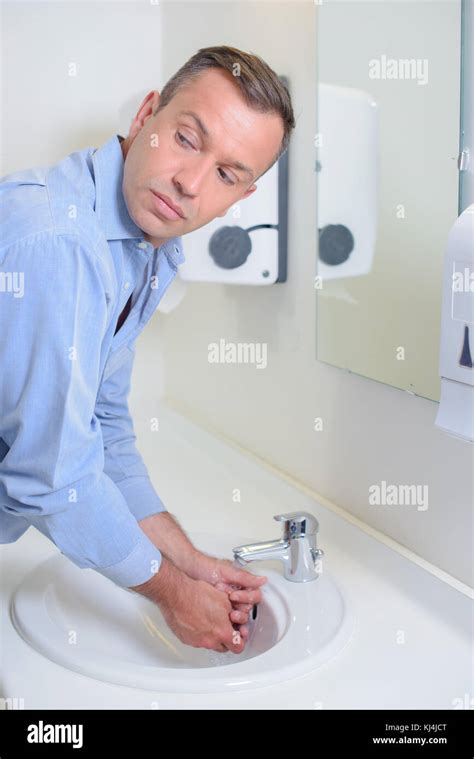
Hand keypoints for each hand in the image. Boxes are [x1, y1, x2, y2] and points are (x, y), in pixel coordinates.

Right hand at [129, 557, 245, 653]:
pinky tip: (198, 621)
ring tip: (209, 620)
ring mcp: (196, 642)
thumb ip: (232, 612)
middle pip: (224, 647)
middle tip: (226, 627)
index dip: (241, 640)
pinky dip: (200, 634)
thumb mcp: (224, 599)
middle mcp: (209, 641)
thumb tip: (233, 615)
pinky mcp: (185, 639)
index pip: (238, 647)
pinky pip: (197, 640)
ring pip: (210, 644)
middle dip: (227, 639)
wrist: (176, 594)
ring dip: (213, 636)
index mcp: (222, 632)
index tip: (240, 634)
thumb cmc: (197, 594)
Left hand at [187, 552, 267, 634]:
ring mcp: (227, 604)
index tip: (234, 596)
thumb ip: (245, 577)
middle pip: (248, 609)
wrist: (187, 570)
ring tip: (228, 615)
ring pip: (239, 617)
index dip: (246, 598)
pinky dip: (227, 624)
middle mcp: (236, 595)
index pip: (254, 597)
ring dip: (235, 618)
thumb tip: (263, 580)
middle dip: (240, 610)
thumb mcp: (226, 571)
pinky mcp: (218, 612)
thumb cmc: (205, 567)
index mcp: (241, 585)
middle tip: (232, 610)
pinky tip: (223, 625)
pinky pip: (227, 621)